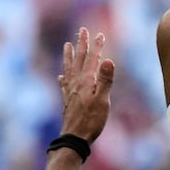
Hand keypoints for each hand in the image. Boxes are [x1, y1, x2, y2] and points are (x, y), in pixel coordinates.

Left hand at [58, 27, 115, 141]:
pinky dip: (63, 77)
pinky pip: (64, 84)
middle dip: (81, 44)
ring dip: (69, 56)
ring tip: (66, 45)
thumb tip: (108, 60)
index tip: (99, 34)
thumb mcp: (102, 100)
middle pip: (79, 60)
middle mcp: (76, 83)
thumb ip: (105, 80)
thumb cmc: (91, 120)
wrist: (74, 138)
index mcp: (86, 81)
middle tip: (82, 31)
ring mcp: (70, 92)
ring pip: (69, 69)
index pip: (92, 59)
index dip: (96, 46)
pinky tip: (61, 76)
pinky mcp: (68, 101)